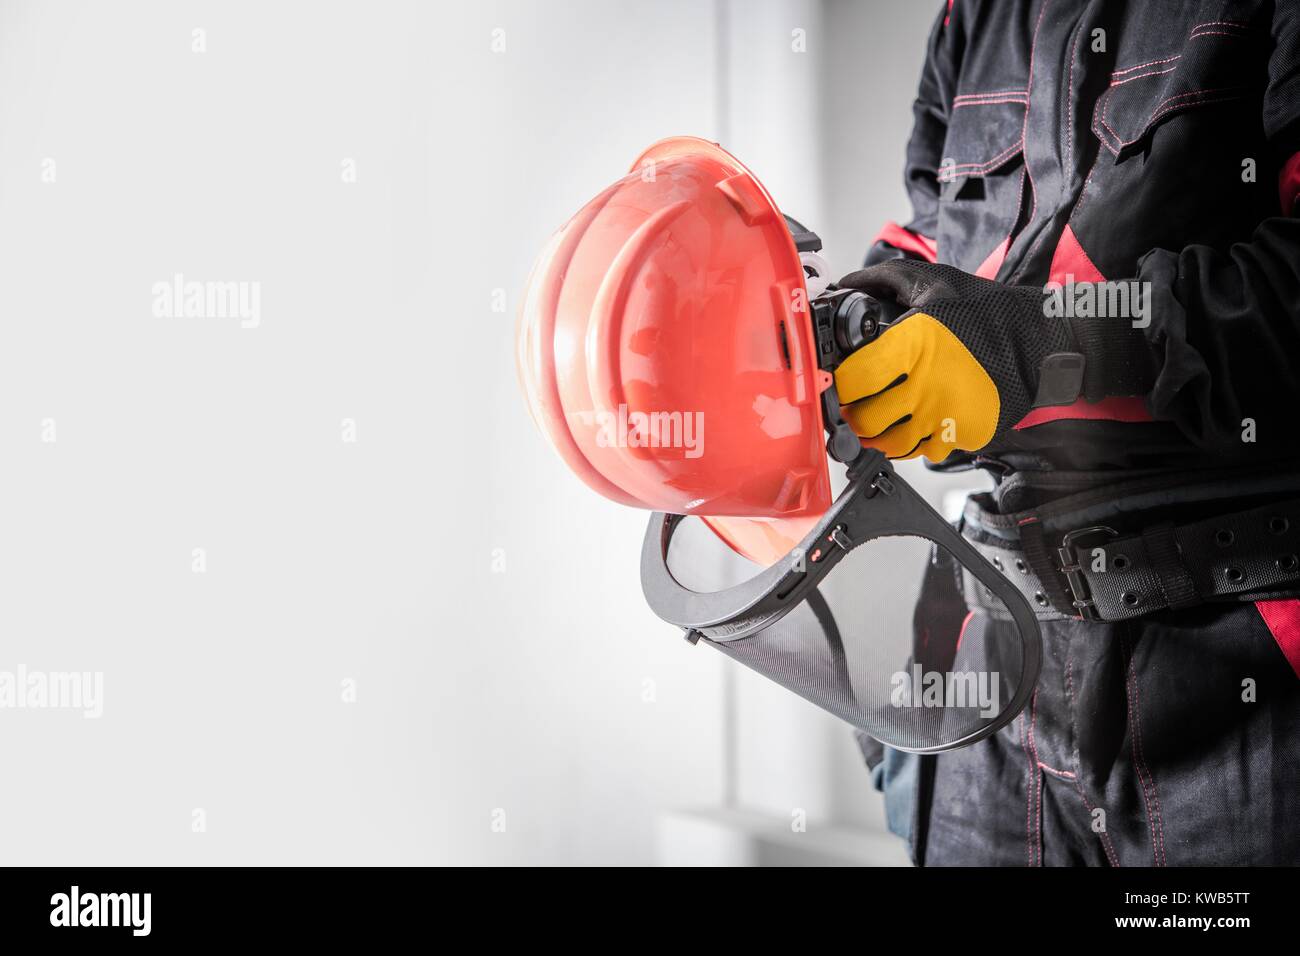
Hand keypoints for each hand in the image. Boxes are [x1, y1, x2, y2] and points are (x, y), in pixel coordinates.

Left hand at [832, 261, 1069, 460]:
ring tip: (876, 421)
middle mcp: (926, 386)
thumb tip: (847, 284)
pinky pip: (921, 452)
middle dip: (852, 414)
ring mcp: (945, 416)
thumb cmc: (988, 312)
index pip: (853, 381)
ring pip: (889, 445)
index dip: (839, 383)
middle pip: (865, 420)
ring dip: (876, 436)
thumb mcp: (936, 281)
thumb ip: (885, 279)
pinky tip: (909, 425)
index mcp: (912, 347)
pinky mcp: (962, 435)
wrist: (1041, 342)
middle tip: (852, 406)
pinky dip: (909, 444)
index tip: (839, 380)